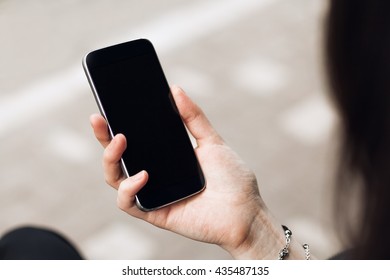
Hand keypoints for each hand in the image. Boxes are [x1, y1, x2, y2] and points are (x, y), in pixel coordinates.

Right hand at [90, 86, 301, 258]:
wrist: (245, 212)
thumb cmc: (232, 179)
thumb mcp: (212, 141)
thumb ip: (193, 117)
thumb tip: (175, 89)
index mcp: (165, 158)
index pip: (135, 140)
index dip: (117, 125)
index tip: (108, 105)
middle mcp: (154, 175)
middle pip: (118, 157)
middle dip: (104, 138)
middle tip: (99, 119)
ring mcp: (152, 194)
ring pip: (115, 178)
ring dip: (110, 159)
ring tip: (120, 141)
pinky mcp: (153, 213)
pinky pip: (128, 203)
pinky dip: (129, 188)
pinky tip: (143, 175)